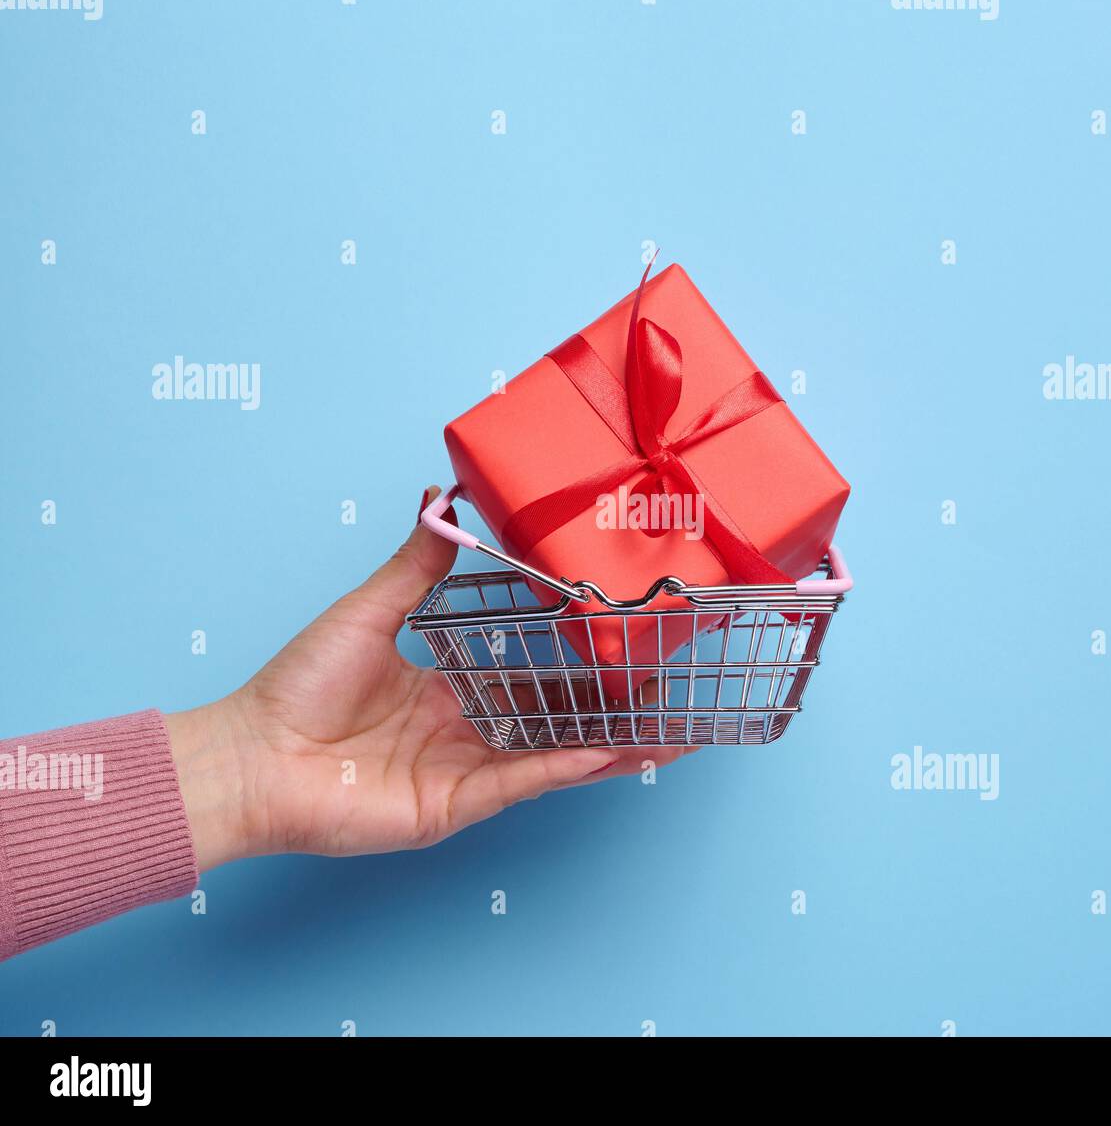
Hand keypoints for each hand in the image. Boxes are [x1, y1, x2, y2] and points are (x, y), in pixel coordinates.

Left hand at [167, 486, 693, 871]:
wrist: (252, 753)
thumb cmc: (298, 685)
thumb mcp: (370, 610)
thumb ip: (416, 562)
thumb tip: (439, 497)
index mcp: (450, 689)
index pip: (529, 675)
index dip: (575, 663)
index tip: (620, 641)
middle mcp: (465, 731)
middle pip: (553, 719)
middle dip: (610, 711)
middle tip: (663, 693)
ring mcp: (463, 772)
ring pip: (550, 757)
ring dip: (607, 747)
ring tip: (665, 736)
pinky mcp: (451, 806)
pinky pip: (517, 782)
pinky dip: (560, 766)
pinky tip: (603, 750)